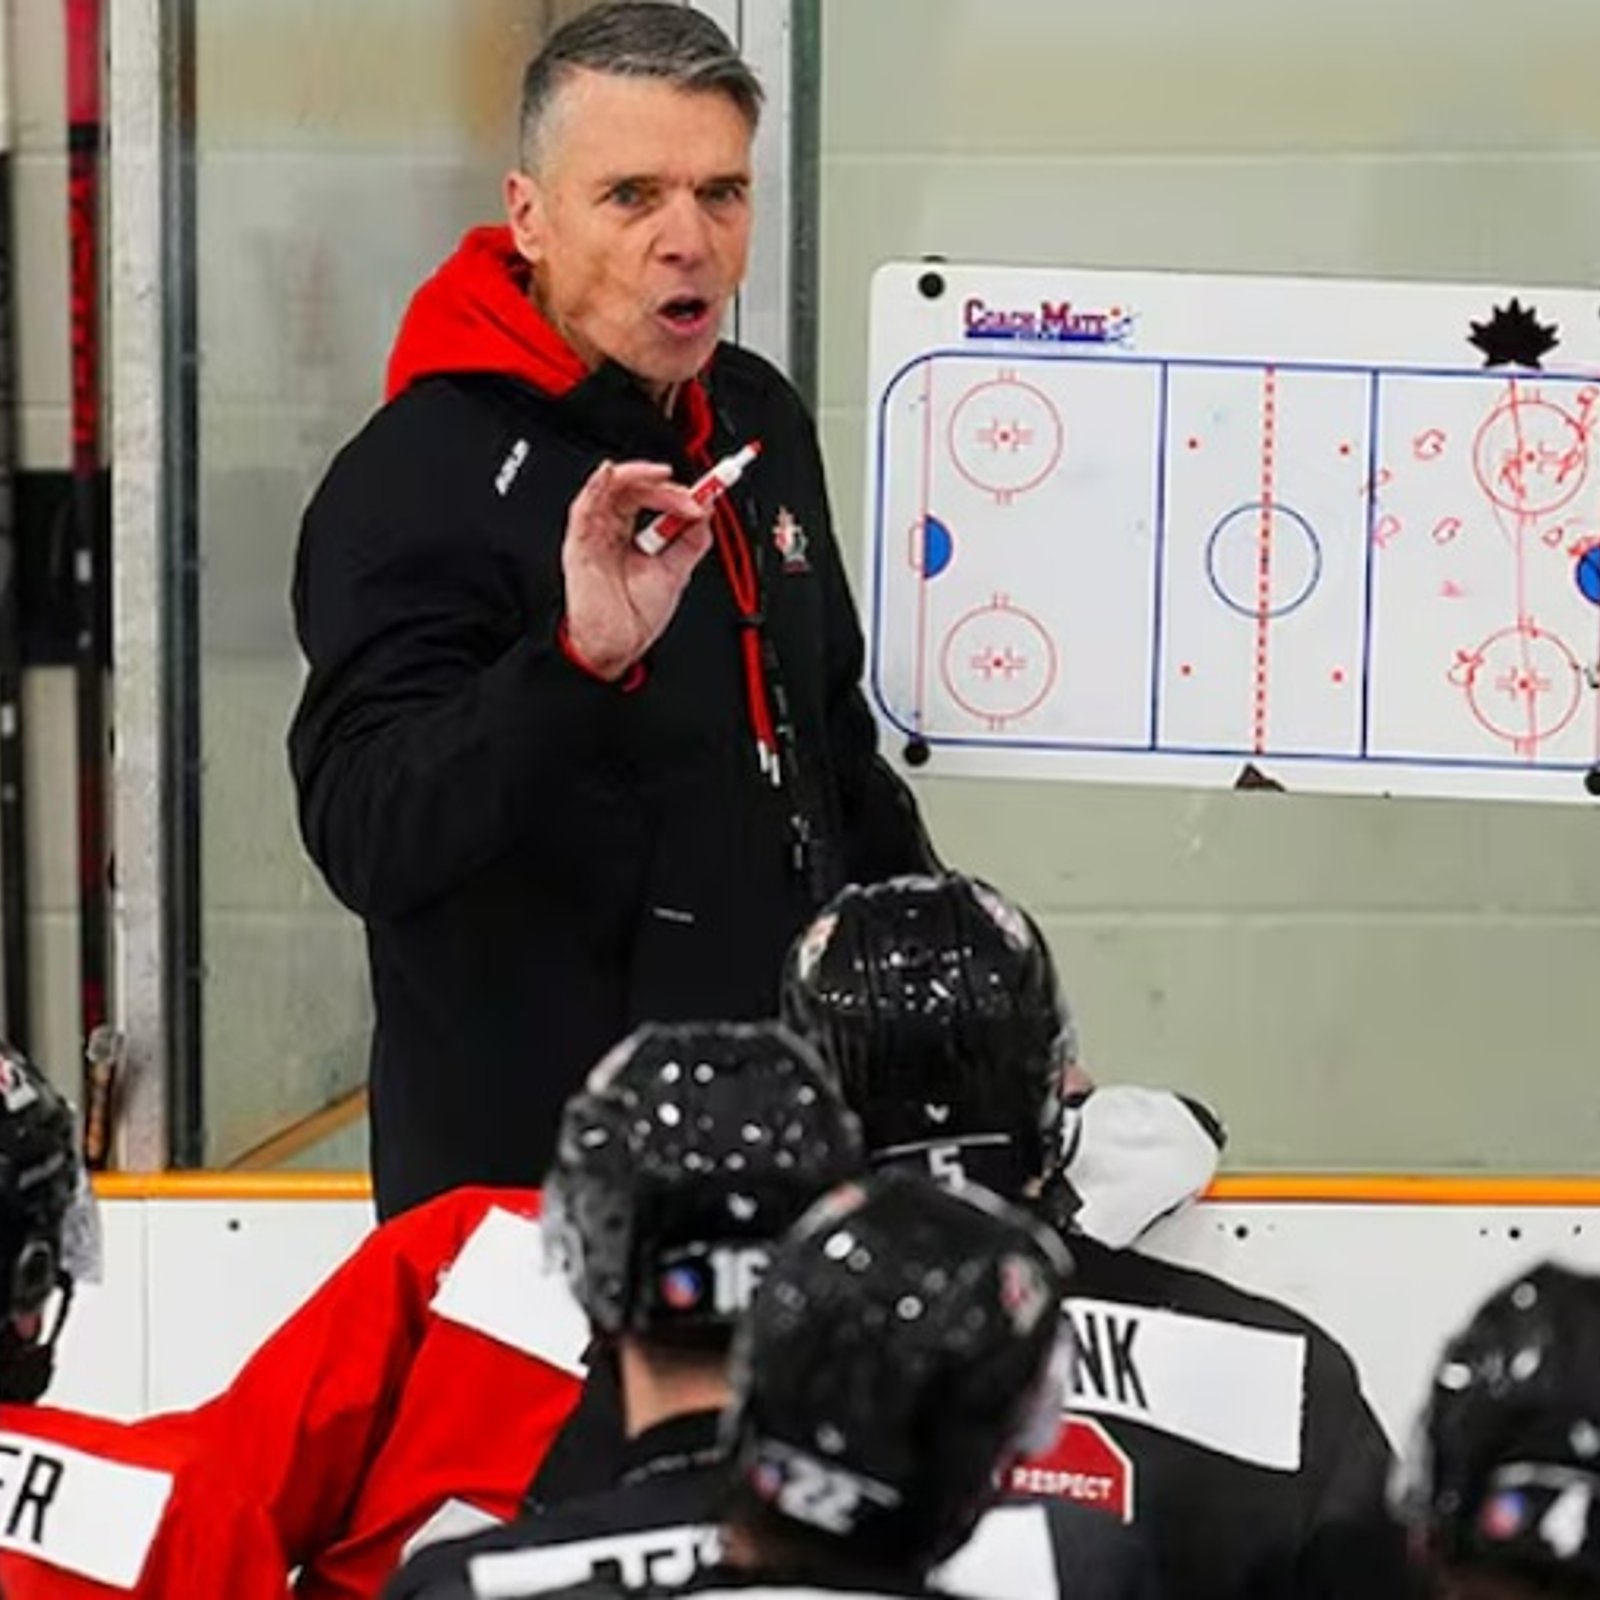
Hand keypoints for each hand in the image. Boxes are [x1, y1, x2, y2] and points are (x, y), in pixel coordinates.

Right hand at [561, 460, 713, 680]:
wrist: (617, 647)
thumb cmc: (635, 618)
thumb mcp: (676, 572)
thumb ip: (692, 541)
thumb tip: (706, 510)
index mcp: (630, 536)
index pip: (651, 497)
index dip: (677, 493)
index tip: (704, 497)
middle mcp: (611, 531)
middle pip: (633, 488)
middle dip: (664, 486)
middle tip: (691, 498)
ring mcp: (595, 535)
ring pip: (609, 488)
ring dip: (638, 476)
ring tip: (663, 478)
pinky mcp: (580, 544)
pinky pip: (583, 506)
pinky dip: (597, 485)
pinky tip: (611, 474)